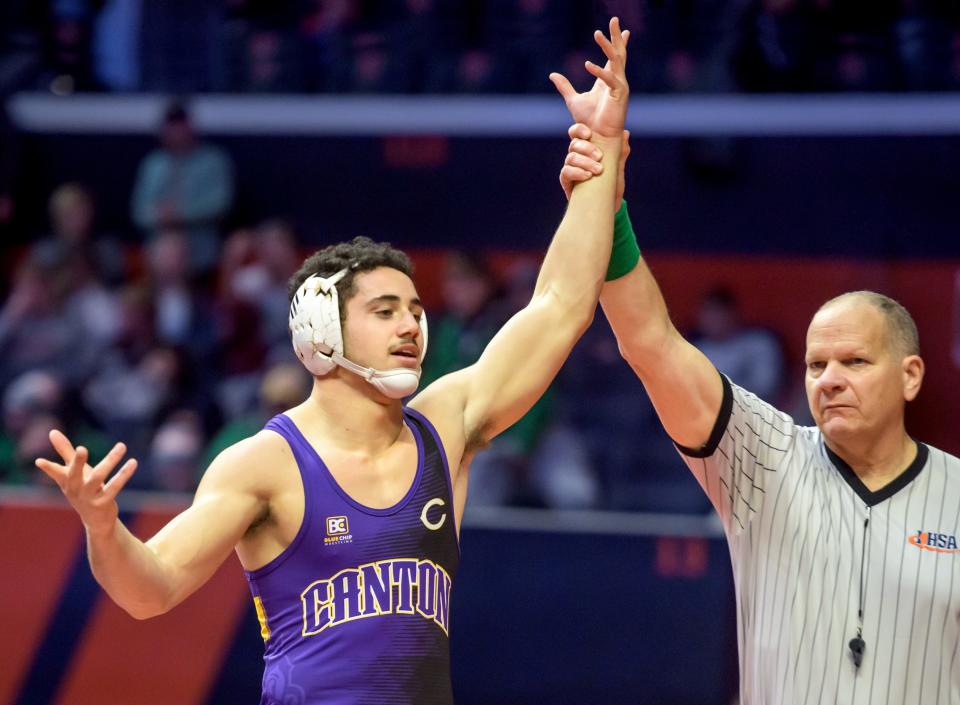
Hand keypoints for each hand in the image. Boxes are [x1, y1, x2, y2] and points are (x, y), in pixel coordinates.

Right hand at [35, 429, 137, 536]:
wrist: (96, 519)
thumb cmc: (83, 488)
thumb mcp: (74, 471)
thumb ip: (65, 451)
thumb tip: (52, 431)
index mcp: (67, 481)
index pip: (56, 472)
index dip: (48, 468)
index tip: (39, 461)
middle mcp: (75, 490)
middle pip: (75, 474)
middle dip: (78, 462)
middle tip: (82, 449)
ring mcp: (89, 497)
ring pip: (99, 477)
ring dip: (111, 460)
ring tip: (122, 446)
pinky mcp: (103, 503)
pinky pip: (114, 487)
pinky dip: (124, 474)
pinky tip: (133, 462)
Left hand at [550, 17, 629, 139]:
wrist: (597, 137)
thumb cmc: (588, 121)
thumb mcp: (572, 99)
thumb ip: (564, 86)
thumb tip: (552, 74)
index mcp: (607, 80)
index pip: (614, 57)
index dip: (616, 43)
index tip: (622, 29)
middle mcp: (616, 80)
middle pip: (618, 53)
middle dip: (616, 36)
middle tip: (614, 20)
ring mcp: (620, 87)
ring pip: (616, 61)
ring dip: (607, 46)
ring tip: (598, 33)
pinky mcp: (619, 95)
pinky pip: (610, 79)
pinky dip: (599, 72)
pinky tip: (587, 65)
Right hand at [560, 123, 630, 204]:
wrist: (607, 204)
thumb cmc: (611, 182)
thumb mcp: (618, 164)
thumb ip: (621, 149)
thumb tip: (625, 133)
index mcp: (586, 147)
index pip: (576, 133)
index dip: (579, 130)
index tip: (589, 134)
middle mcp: (576, 156)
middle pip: (574, 144)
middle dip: (587, 148)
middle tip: (600, 156)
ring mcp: (570, 168)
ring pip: (571, 158)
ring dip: (585, 162)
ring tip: (599, 170)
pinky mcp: (567, 181)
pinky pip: (566, 172)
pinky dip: (577, 173)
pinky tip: (588, 176)